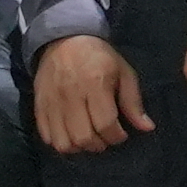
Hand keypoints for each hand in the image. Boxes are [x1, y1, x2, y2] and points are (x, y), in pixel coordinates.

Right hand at [30, 31, 146, 156]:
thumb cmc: (99, 56)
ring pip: (63, 142)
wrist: (64, 39)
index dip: (116, 136)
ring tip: (88, 139)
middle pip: (83, 137)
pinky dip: (60, 143)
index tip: (121, 134)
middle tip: (105, 138)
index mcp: (95, 83)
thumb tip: (147, 128)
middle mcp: (70, 95)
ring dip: (79, 148)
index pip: (105, 124)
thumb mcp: (123, 72)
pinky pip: (47, 136)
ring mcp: (52, 102)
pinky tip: (71, 135)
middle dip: (99, 145)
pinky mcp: (39, 105)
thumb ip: (133, 102)